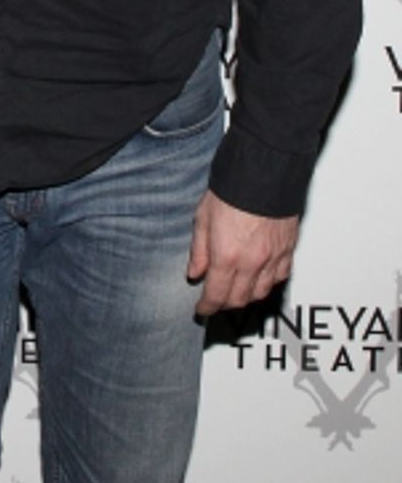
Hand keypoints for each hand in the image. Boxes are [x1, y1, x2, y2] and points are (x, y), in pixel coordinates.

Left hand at [187, 190, 297, 315]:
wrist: (264, 173)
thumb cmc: (232, 190)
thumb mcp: (203, 218)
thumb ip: (199, 250)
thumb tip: (194, 272)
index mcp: (227, 256)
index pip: (216, 295)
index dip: (207, 307)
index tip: (202, 309)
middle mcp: (252, 262)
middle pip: (238, 299)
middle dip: (224, 303)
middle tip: (215, 299)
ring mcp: (273, 258)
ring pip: (260, 293)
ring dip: (246, 296)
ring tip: (235, 289)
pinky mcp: (288, 250)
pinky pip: (280, 277)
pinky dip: (268, 283)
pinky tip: (259, 277)